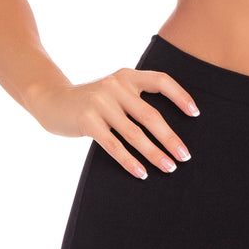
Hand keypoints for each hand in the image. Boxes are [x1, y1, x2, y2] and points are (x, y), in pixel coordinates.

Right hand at [27, 68, 199, 177]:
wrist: (52, 100)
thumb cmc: (92, 100)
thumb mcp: (114, 90)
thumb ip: (136, 99)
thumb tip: (170, 128)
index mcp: (127, 76)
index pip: (161, 81)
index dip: (180, 96)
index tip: (196, 114)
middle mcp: (115, 85)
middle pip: (150, 115)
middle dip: (170, 138)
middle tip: (185, 156)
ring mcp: (100, 102)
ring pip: (134, 134)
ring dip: (154, 153)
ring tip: (168, 167)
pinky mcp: (87, 120)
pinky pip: (113, 145)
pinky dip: (129, 161)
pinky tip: (141, 173)